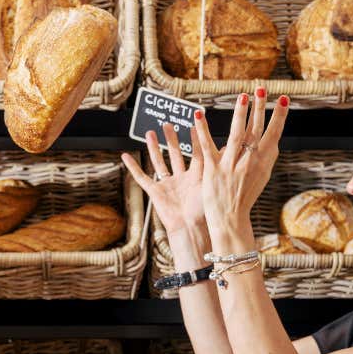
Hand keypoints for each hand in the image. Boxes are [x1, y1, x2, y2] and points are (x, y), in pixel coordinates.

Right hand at [122, 124, 206, 238]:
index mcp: (196, 178)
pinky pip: (142, 177)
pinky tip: (126, 157)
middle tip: (168, 125)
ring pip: (159, 162)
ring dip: (154, 148)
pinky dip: (133, 167)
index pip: (195, 154)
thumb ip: (214, 164)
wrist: (189, 228)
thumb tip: (226, 146)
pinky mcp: (155, 192)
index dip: (194, 140)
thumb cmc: (203, 211)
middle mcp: (181, 180)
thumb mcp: (210, 182)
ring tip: (150, 133)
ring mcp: (167, 185)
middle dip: (171, 139)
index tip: (193, 125)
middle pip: (175, 155)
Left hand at [193, 89, 288, 241]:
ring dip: (240, 115)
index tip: (283, 99)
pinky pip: (207, 146)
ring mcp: (231, 165)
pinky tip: (198, 114)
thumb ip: (265, 158)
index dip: (279, 116)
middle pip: (255, 131)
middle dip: (259, 109)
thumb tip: (273, 139)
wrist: (230, 219)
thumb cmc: (245, 197)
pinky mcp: (213, 170)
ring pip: (236, 135)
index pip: (273, 135)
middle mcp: (249, 162)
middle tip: (261, 88)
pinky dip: (202, 129)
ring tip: (242, 96)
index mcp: (262, 163)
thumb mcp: (261, 177)